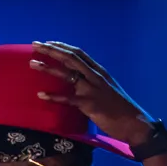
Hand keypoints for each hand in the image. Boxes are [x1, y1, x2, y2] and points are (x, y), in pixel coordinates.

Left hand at [29, 42, 157, 148]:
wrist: (134, 123)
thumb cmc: (119, 108)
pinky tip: (41, 95)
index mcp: (99, 72)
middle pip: (71, 58)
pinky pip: (67, 99)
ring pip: (67, 74)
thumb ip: (92, 83)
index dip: (62, 47)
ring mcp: (92, 89)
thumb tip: (77, 81)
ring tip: (32, 63)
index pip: (79, 54)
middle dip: (52, 50)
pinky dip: (53, 96)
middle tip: (35, 45)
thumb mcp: (106, 90)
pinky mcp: (89, 104)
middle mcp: (95, 77)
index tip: (48, 42)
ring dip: (48, 68)